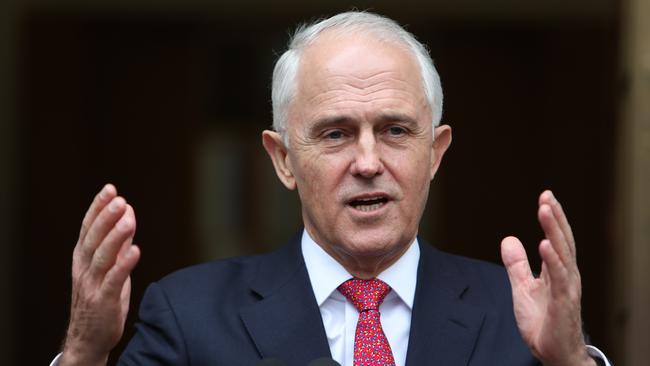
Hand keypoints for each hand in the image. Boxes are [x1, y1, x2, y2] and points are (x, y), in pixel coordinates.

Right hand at [60, 184, 140, 365]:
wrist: (88, 337)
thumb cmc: (100, 297)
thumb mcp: (108, 266)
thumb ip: (118, 243)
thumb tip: (128, 214)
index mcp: (83, 257)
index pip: (88, 228)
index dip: (98, 208)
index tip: (109, 189)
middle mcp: (84, 268)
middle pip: (94, 238)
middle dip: (106, 217)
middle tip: (119, 199)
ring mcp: (92, 284)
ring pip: (103, 256)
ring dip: (116, 236)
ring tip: (128, 217)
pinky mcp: (103, 300)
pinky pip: (113, 280)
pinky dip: (124, 264)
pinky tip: (135, 250)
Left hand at [500, 190, 594, 365]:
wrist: (553, 352)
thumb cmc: (543, 321)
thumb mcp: (523, 287)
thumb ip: (517, 264)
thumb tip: (509, 239)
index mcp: (557, 270)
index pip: (556, 238)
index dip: (552, 218)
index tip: (545, 196)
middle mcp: (566, 275)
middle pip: (562, 240)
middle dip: (554, 217)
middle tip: (547, 196)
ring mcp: (566, 288)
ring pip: (561, 253)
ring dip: (553, 230)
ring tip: (545, 210)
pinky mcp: (563, 303)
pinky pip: (558, 278)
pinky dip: (553, 260)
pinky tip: (545, 244)